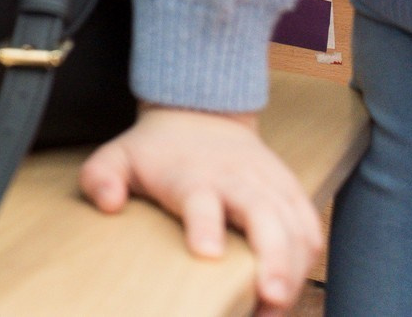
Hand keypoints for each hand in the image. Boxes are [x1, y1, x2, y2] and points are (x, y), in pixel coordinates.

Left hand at [79, 106, 322, 315]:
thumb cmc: (156, 150)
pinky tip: (293, 288)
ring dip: (293, 269)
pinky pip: (310, 227)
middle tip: (269, 296)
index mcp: (192, 176)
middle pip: (264, 216)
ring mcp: (268, 185)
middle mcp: (236, 180)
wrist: (202, 113)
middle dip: (271, 258)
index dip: (204, 225)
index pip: (201, 199)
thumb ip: (101, 178)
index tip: (206, 253)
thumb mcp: (117, 157)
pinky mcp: (290, 192)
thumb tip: (108, 203)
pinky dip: (308, 259)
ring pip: (294, 226)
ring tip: (278, 307)